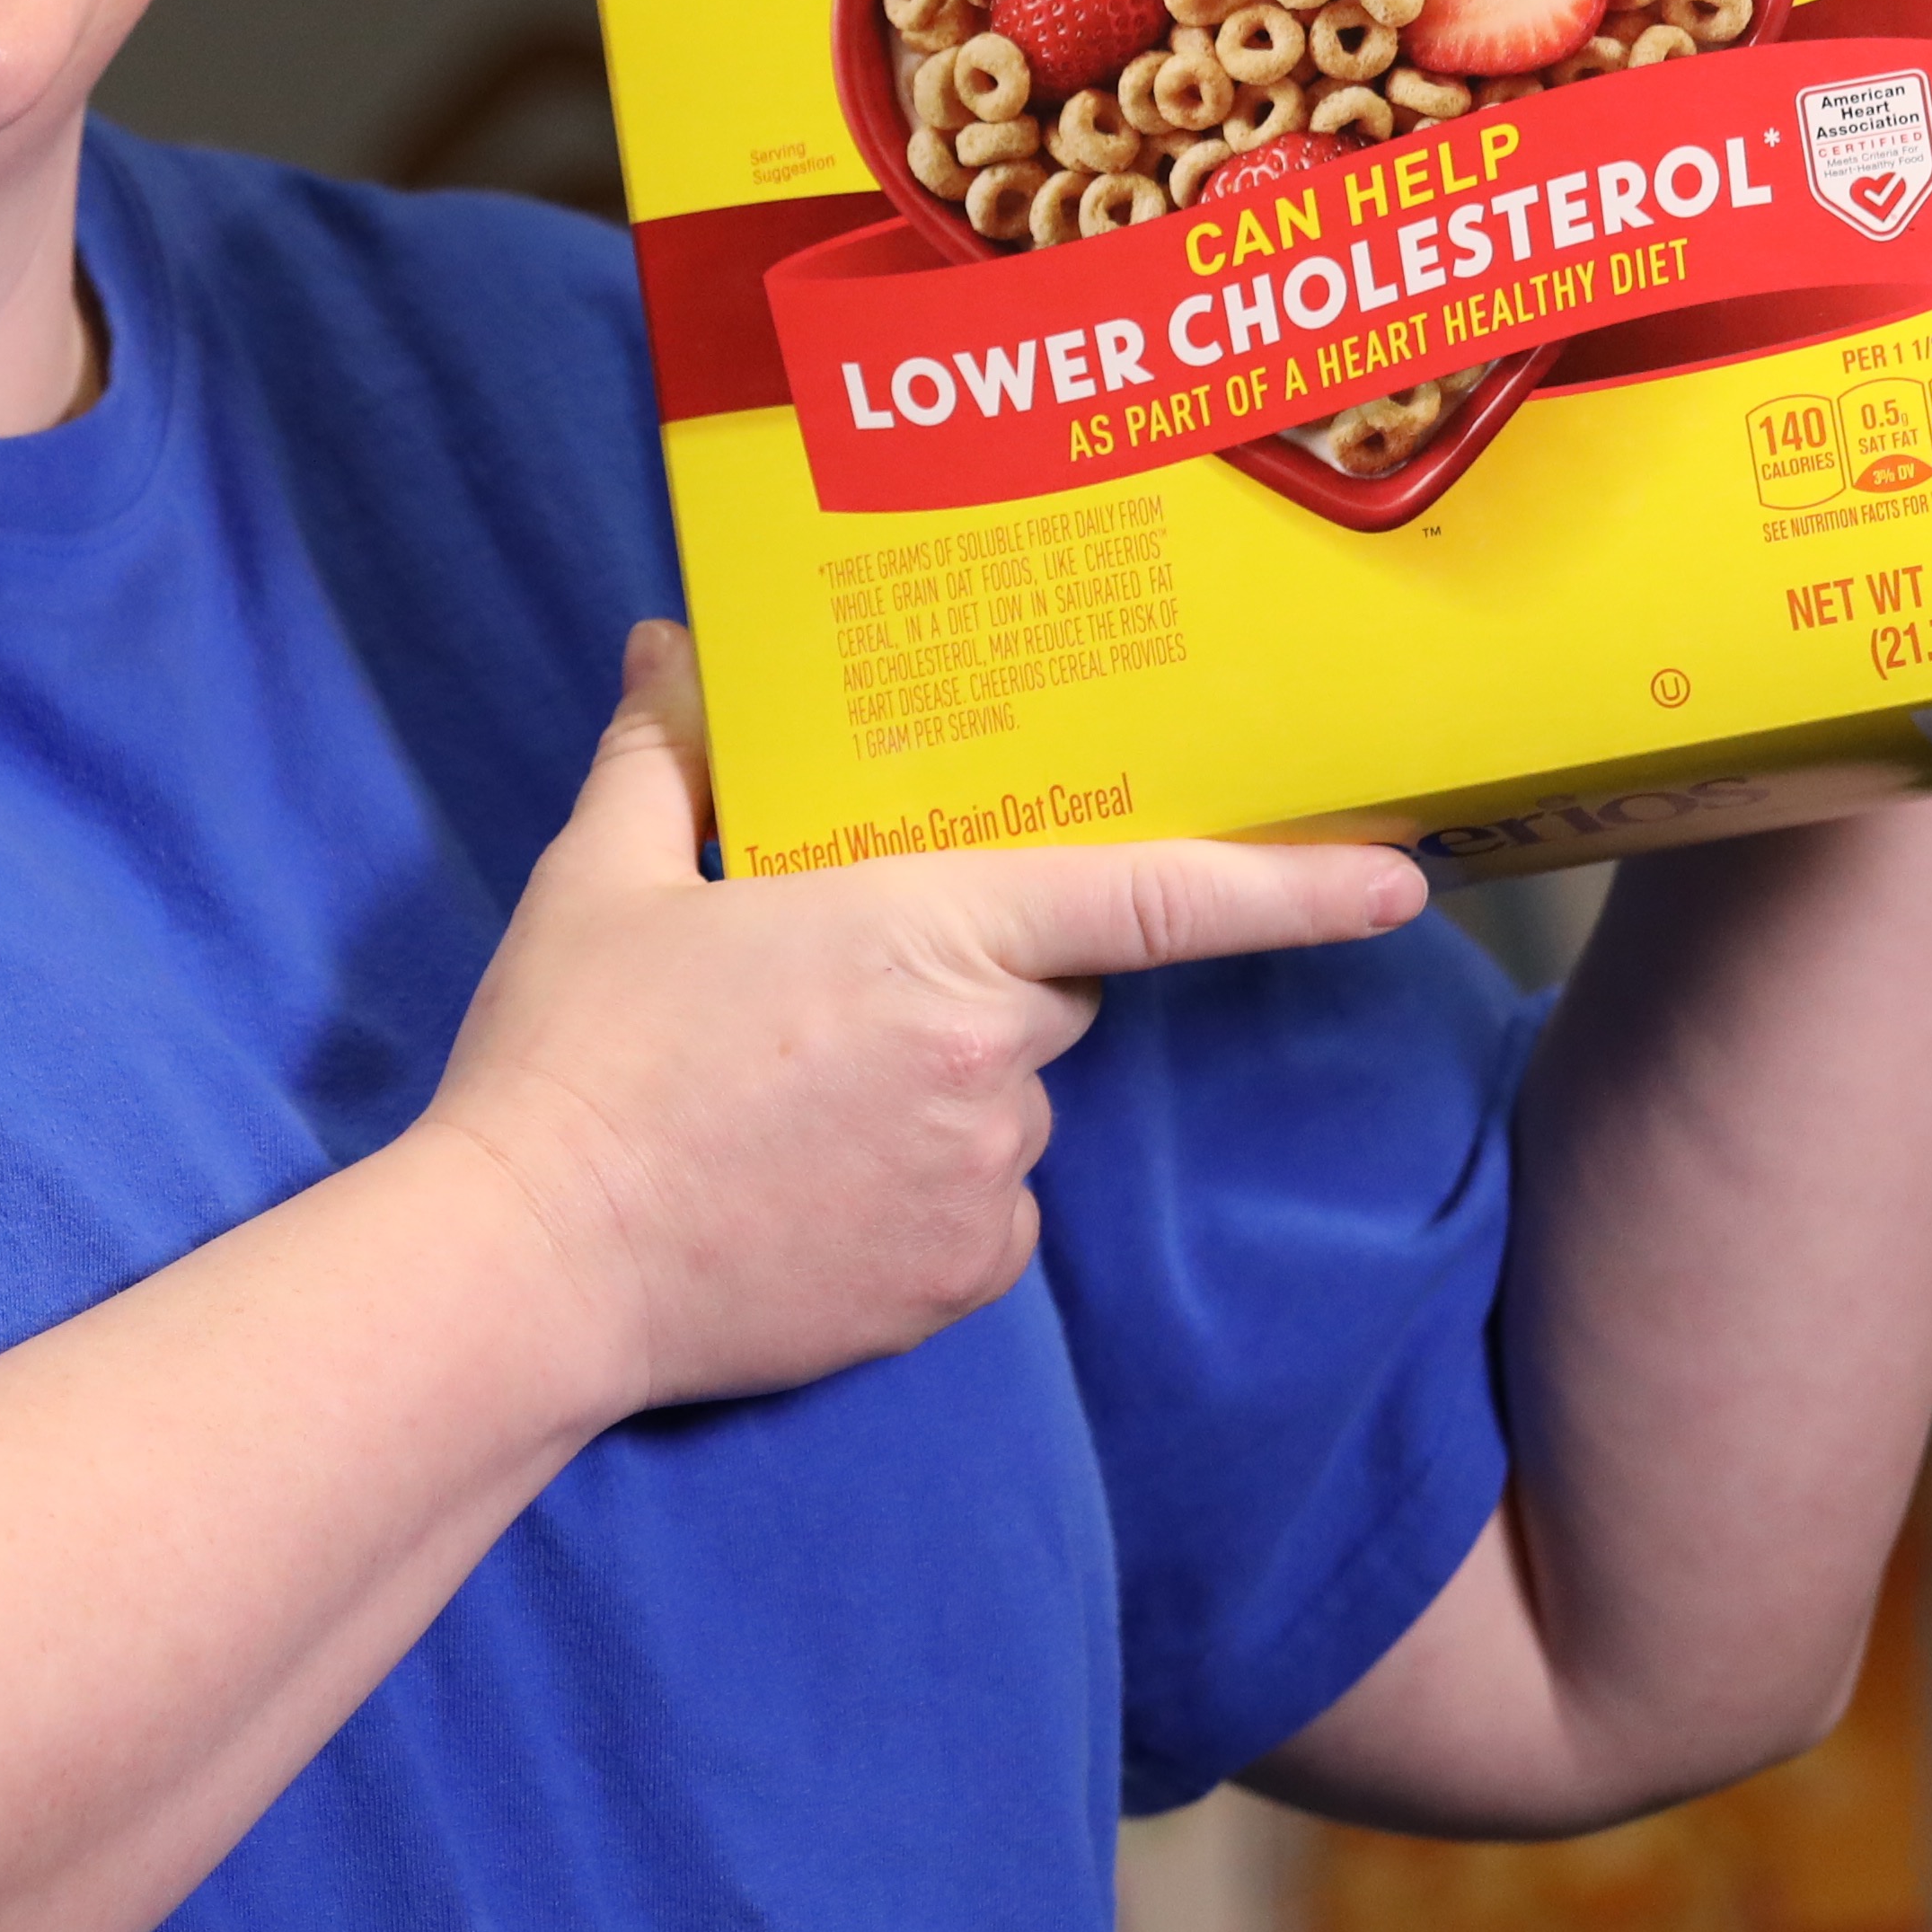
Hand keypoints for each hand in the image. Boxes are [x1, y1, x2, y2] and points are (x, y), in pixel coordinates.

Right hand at [416, 624, 1423, 1416]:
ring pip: (1008, 1105)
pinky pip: (983, 1214)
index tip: (1403, 875)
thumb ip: (665, 755)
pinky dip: (924, 1199)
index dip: (1294, 885)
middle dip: (971, 978)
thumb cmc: (568, 1061)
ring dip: (938, 1094)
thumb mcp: (601, 880)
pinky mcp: (958, 1282)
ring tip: (782, 1110)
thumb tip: (670, 649)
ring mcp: (981, 1178)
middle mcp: (987, 1054)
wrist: (528, 1269)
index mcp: (928, 930)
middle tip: (824, 996)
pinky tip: (807, 1193)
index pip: (1156, 897)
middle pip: (1047, 990)